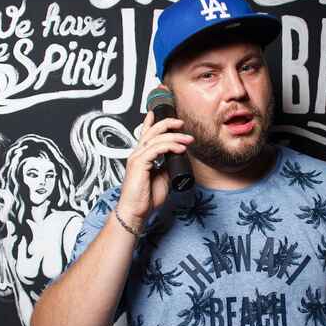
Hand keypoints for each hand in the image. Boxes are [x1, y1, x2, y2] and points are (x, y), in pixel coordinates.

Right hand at [116, 96, 192, 229]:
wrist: (136, 212)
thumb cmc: (147, 198)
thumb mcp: (162, 177)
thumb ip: (167, 165)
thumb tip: (178, 155)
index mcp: (141, 156)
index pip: (146, 133)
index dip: (153, 120)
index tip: (165, 113)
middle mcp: (137, 153)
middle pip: (152, 130)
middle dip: (168, 123)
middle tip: (182, 124)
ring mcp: (136, 158)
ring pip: (156, 138)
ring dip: (175, 137)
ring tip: (188, 140)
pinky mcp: (139, 164)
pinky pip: (156, 149)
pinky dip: (170, 146)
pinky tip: (179, 149)